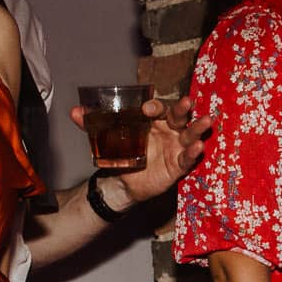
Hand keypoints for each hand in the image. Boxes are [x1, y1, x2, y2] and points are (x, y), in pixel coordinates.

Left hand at [69, 97, 209, 204]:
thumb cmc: (123, 152)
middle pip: (179, 116)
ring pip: (190, 134)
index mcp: (153, 120)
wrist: (124, 180)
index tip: (146, 109)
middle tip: (187, 102)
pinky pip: (188, 158)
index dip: (154, 106)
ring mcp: (175, 146)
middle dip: (183, 109)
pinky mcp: (178, 164)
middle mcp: (168, 130)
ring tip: (207, 121)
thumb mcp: (107, 137)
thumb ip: (92, 124)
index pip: (158, 108)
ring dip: (198, 128)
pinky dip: (194, 153)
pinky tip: (198, 148)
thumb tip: (75, 112)